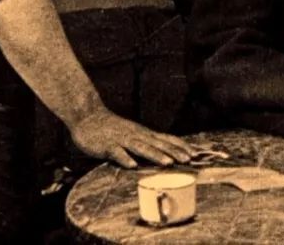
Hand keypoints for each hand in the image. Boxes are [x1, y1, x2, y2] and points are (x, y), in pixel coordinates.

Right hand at [69, 108, 193, 168]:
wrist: (88, 117)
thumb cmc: (113, 129)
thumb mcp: (133, 134)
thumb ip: (146, 143)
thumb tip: (163, 154)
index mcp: (143, 134)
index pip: (166, 139)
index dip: (180, 146)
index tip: (194, 154)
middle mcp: (136, 135)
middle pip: (158, 144)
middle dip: (174, 152)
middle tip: (189, 160)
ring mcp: (122, 139)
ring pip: (141, 148)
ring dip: (155, 155)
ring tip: (168, 163)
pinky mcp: (107, 145)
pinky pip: (117, 153)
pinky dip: (125, 158)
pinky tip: (132, 166)